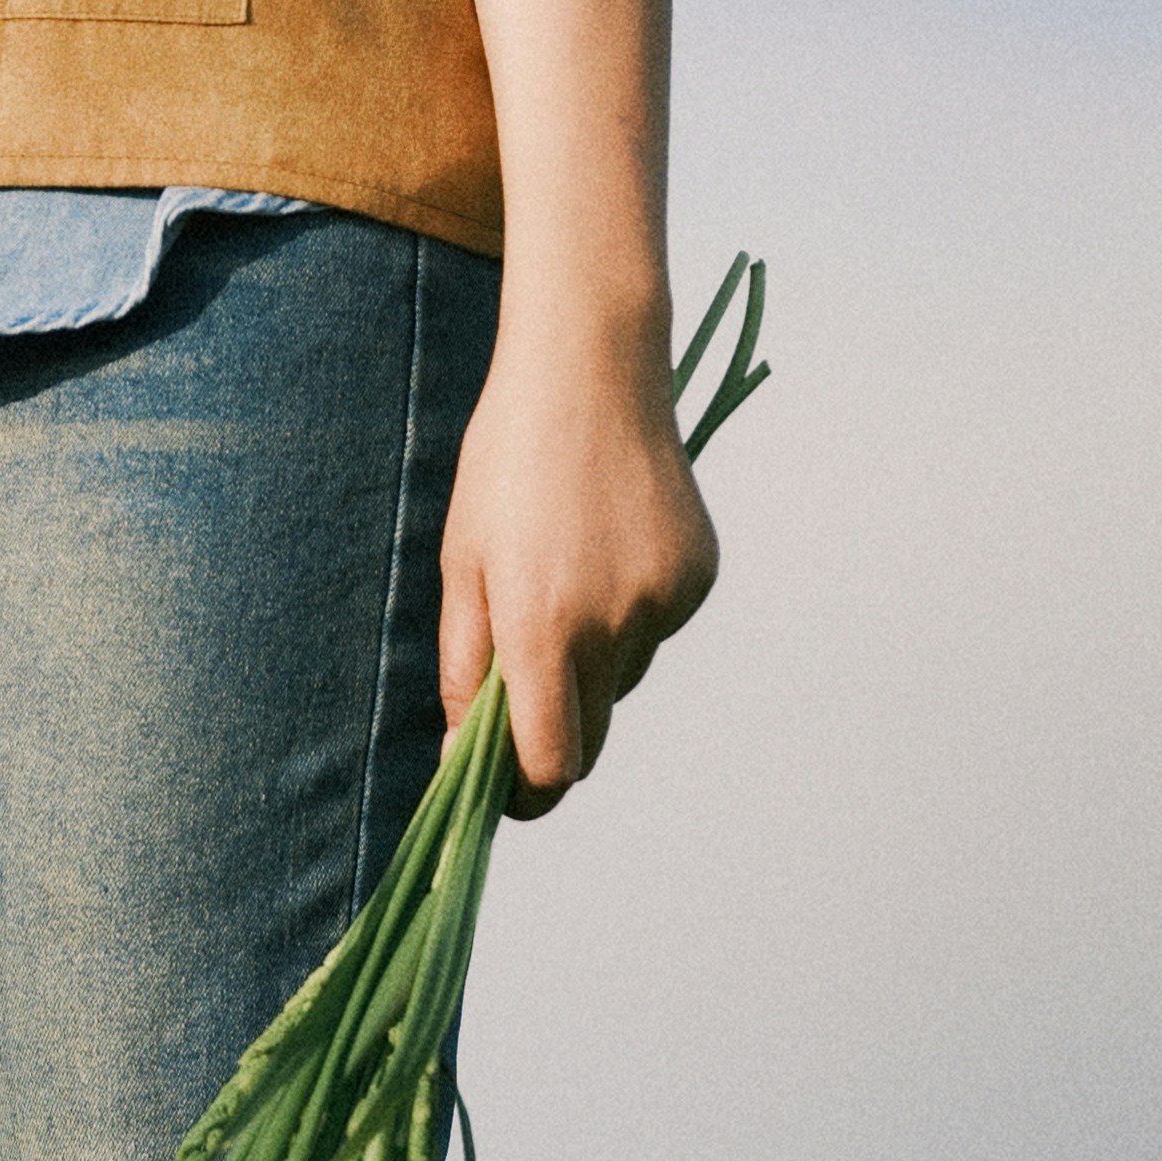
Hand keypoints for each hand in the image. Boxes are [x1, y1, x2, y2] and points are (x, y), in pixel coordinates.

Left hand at [437, 315, 718, 810]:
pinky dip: (628, 617)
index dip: (527, 792)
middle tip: (520, 686)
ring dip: (591, 664)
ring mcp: (665, 602)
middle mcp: (613, 622)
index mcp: (542, 623)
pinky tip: (607, 550)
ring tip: (565, 576)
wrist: (591, 368)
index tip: (505, 787)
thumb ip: (465, 668)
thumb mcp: (462, 562)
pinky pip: (655, 632)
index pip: (552, 763)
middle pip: (591, 735)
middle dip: (554, 730)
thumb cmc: (506, 463)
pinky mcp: (699, 579)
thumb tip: (465, 756)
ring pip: (623, 682)